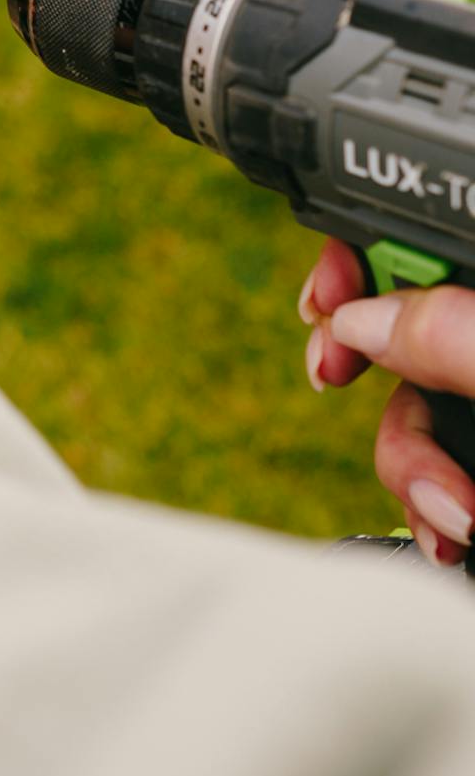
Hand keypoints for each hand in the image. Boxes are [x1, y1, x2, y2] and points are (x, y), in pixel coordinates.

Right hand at [302, 239, 474, 565]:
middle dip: (361, 365)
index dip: (358, 256)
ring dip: (407, 467)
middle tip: (329, 376)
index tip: (320, 304)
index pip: (416, 239)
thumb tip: (359, 319)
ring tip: (454, 517)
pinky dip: (425, 503)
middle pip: (398, 321)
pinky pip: (433, 466)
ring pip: (412, 404)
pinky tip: (450, 536)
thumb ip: (452, 338)